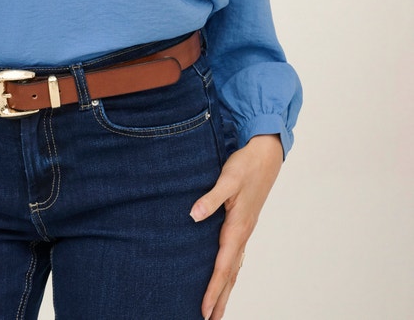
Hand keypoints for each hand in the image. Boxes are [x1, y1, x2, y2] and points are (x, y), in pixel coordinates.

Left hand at [190, 134, 282, 319]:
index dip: (212, 290)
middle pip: (230, 275)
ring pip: (234, 267)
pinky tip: (225, 276)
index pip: (223, 267)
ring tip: (217, 309)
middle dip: (220, 299)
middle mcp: (242, 234)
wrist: (265, 156)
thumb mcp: (227, 179)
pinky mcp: (243, 224)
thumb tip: (194, 216)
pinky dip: (230, 272)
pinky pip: (236, 256)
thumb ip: (210, 198)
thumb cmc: (245, 166)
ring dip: (225, 289)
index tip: (204, 311)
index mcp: (237, 227)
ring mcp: (244, 231)